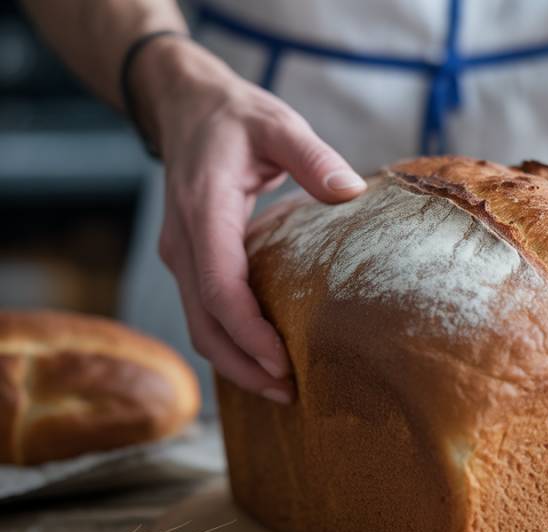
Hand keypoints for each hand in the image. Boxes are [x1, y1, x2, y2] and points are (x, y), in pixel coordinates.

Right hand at [135, 38, 366, 401]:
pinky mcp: (190, 262)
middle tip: (291, 393)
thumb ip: (311, 156)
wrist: (185, 108)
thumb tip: (351, 191)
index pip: (218, 286)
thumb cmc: (235, 118)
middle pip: (204, 323)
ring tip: (283, 389)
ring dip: (236, 363)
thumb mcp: (277, 123)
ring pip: (200, 326)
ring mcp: (182, 255)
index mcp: (203, 211)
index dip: (247, 331)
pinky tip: (266, 360)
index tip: (282, 362)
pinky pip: (205, 314)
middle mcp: (184, 242)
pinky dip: (231, 344)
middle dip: (244, 365)